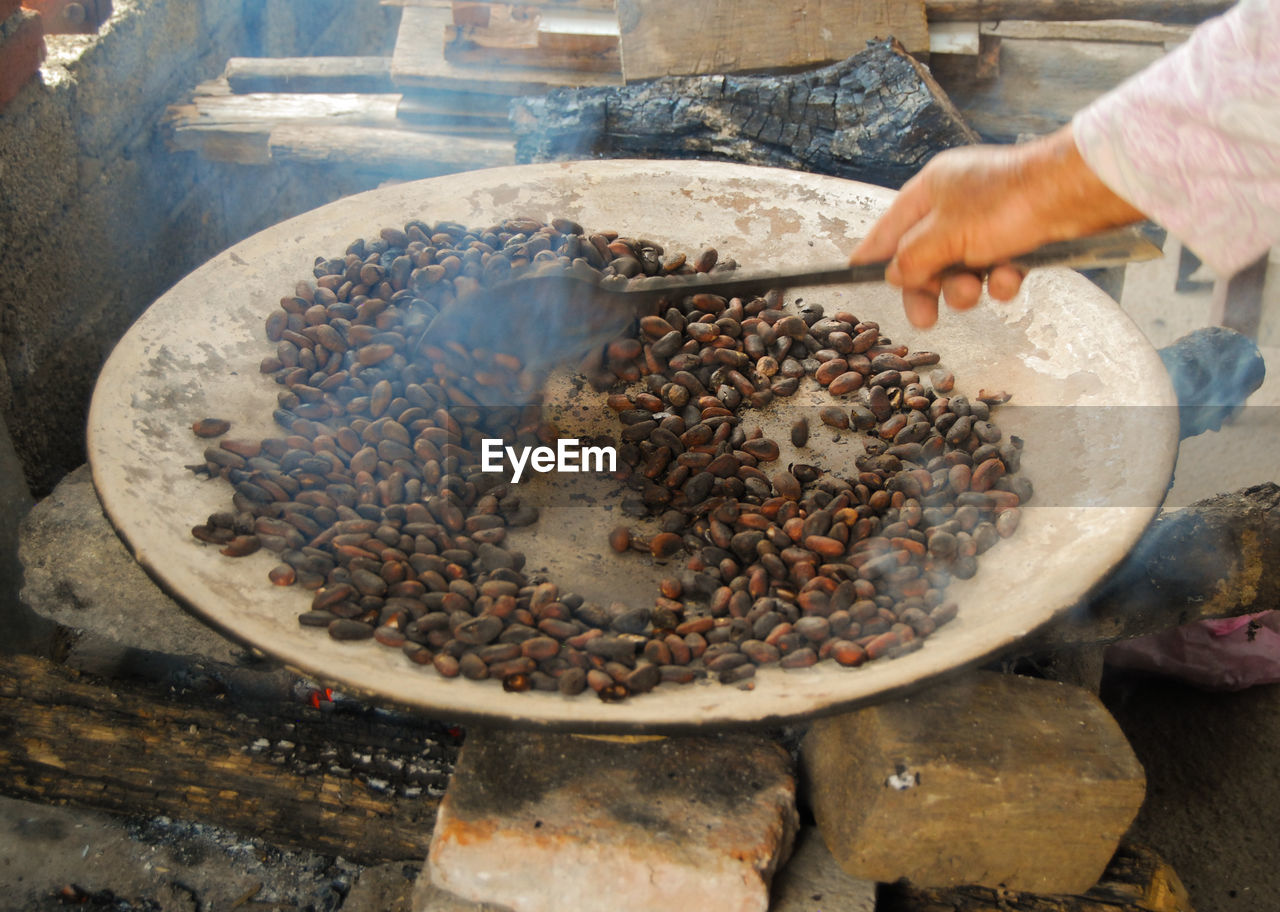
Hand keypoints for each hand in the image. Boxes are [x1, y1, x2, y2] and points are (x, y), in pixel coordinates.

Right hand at [850, 125, 1145, 327]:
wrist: (1076, 194)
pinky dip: (1000, 278)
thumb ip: (912, 259)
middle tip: (925, 319)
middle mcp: (956, 201)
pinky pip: (997, 266)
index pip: (889, 226)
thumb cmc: (1006, 204)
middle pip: (926, 253)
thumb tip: (895, 275)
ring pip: (962, 265)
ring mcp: (989, 218)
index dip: (874, 254)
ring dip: (966, 286)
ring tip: (974, 291)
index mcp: (930, 189)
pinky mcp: (1020, 234)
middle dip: (928, 286)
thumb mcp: (944, 236)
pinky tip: (1010, 279)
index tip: (856, 275)